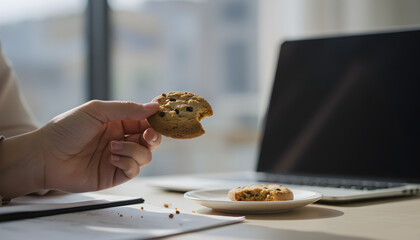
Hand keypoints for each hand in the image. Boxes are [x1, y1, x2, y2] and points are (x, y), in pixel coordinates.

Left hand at [0, 100, 160, 198]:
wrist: (45, 157)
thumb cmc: (66, 129)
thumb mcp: (97, 111)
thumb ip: (127, 109)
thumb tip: (154, 107)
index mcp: (117, 122)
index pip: (144, 121)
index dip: (154, 121)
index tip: (159, 119)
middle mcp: (120, 139)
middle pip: (150, 140)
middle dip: (153, 137)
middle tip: (147, 135)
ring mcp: (118, 158)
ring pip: (145, 156)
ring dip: (134, 150)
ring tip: (112, 147)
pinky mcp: (114, 175)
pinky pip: (134, 170)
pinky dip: (128, 163)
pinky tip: (112, 158)